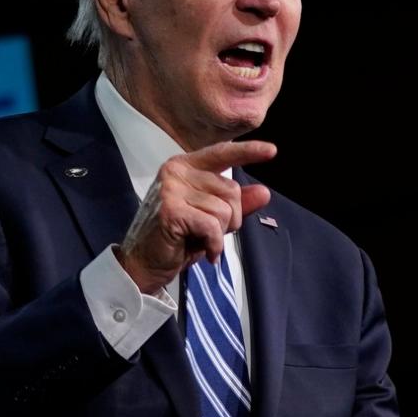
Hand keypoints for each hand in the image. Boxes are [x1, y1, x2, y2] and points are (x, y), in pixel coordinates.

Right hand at [117, 141, 275, 292]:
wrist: (145, 264)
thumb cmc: (178, 240)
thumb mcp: (212, 219)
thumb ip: (237, 204)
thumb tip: (264, 192)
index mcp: (185, 166)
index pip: (222, 154)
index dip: (248, 152)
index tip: (272, 151)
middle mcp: (176, 171)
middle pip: (231, 189)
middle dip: (231, 218)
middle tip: (208, 233)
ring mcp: (171, 189)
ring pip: (224, 210)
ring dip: (219, 233)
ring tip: (200, 240)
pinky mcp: (170, 210)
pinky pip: (212, 225)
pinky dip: (214, 244)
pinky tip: (205, 253)